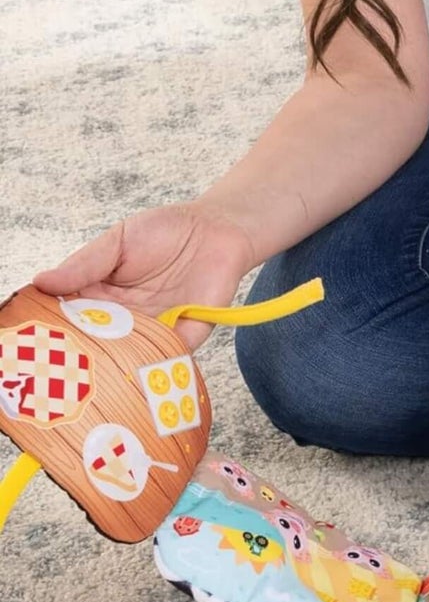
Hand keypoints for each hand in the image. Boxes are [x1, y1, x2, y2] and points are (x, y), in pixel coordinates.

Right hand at [32, 202, 258, 352]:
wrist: (219, 229)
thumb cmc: (165, 231)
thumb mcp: (119, 240)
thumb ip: (85, 264)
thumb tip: (41, 281)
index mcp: (98, 300)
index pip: (67, 323)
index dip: (51, 332)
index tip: (35, 340)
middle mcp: (122, 323)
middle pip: (93, 348)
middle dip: (79, 358)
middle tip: (62, 366)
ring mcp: (152, 333)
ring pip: (126, 360)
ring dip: (114, 367)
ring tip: (98, 372)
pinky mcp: (185, 337)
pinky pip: (166, 359)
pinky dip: (155, 364)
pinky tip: (142, 368)